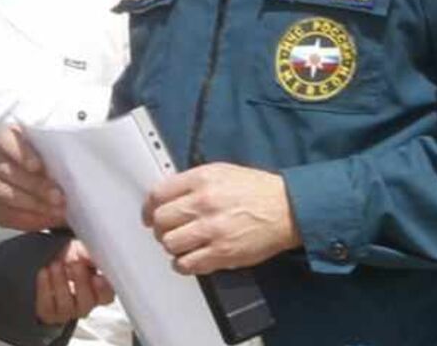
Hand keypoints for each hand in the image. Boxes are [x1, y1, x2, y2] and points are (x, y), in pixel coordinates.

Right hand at [0, 125, 66, 230]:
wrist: (55, 187)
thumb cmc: (58, 164)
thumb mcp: (62, 153)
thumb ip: (62, 153)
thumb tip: (75, 157)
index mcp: (9, 137)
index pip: (7, 141)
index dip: (21, 153)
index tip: (38, 166)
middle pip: (6, 171)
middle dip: (34, 186)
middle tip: (58, 196)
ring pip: (3, 194)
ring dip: (32, 205)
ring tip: (56, 210)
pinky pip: (4, 214)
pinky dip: (26, 219)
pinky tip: (45, 220)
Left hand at [35, 239, 113, 324]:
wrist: (49, 263)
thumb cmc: (70, 258)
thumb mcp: (81, 251)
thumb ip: (88, 255)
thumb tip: (89, 257)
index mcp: (98, 290)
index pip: (107, 296)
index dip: (103, 289)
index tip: (97, 277)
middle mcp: (84, 304)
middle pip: (87, 302)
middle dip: (81, 282)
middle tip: (75, 263)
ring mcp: (67, 311)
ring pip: (66, 305)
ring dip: (61, 282)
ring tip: (56, 264)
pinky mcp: (49, 313)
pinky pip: (47, 305)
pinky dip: (45, 287)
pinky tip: (44, 272)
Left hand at [143, 163, 299, 274]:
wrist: (287, 209)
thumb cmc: (256, 190)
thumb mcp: (222, 172)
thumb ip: (193, 181)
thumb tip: (168, 195)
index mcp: (202, 179)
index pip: (158, 194)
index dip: (149, 207)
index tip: (149, 214)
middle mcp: (203, 203)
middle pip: (160, 220)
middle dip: (160, 227)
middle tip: (167, 230)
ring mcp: (212, 230)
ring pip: (170, 243)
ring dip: (172, 246)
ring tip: (181, 244)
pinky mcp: (222, 253)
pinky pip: (187, 264)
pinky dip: (183, 264)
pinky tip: (189, 258)